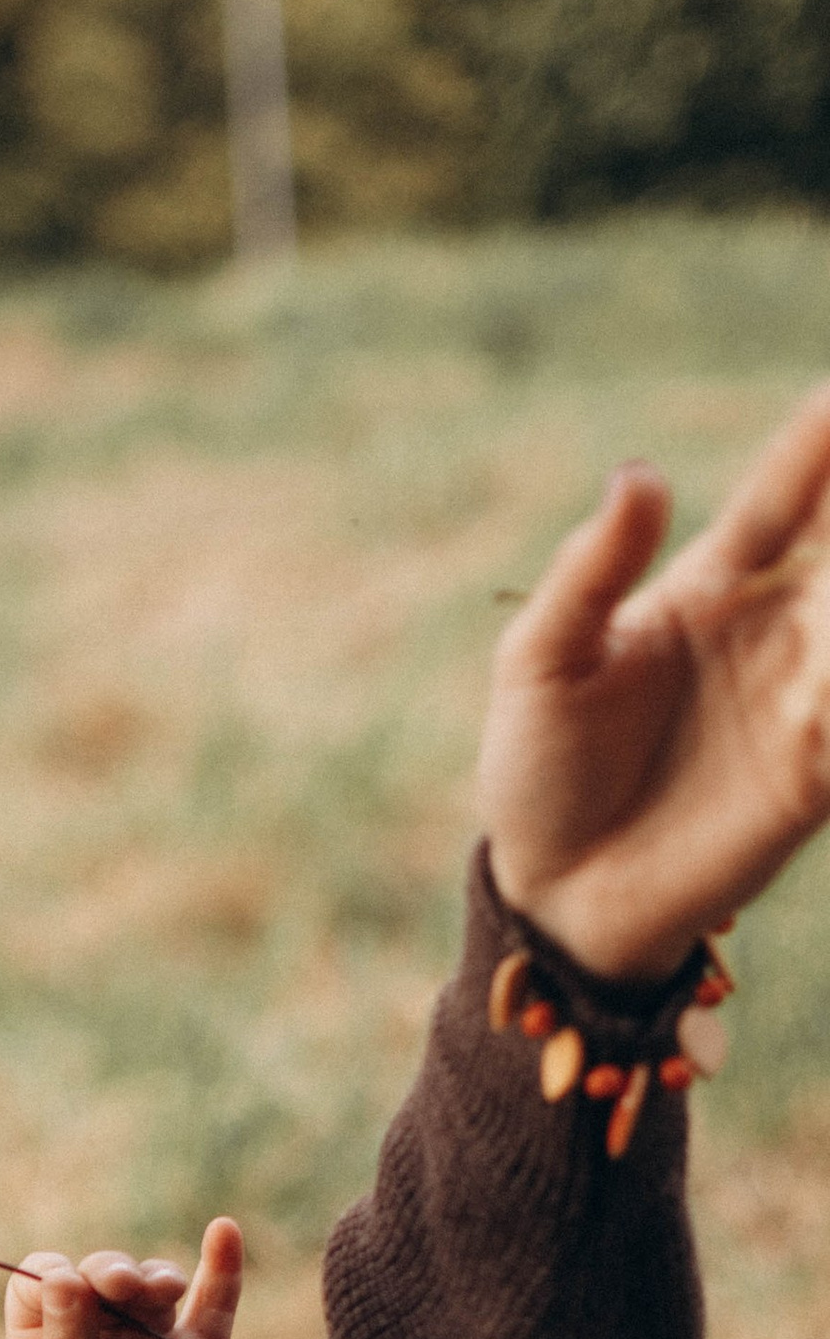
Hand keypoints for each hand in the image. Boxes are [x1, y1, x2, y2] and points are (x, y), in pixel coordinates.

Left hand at [4, 1222, 240, 1338]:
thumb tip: (57, 1270)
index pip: (39, 1286)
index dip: (54, 1275)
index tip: (74, 1290)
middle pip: (97, 1277)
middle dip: (111, 1272)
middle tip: (123, 1289)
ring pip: (150, 1286)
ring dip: (154, 1277)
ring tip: (159, 1293)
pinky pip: (212, 1305)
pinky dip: (220, 1270)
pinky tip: (224, 1232)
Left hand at [481, 387, 829, 980]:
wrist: (553, 895)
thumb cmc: (537, 771)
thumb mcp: (540, 661)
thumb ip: (591, 572)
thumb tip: (640, 476)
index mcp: (712, 588)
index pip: (783, 496)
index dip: (820, 443)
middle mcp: (775, 630)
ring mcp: (805, 698)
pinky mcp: (817, 773)